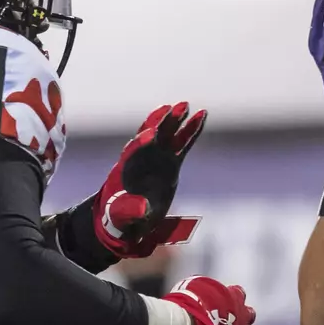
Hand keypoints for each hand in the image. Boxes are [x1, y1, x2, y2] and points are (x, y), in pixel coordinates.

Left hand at [91, 102, 205, 259]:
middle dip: (159, 123)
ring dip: (175, 121)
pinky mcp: (171, 162)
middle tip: (170, 109)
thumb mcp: (123, 217)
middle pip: (149, 135)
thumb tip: (142, 208)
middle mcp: (141, 159)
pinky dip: (191, 130)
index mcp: (126, 170)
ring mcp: (157, 158)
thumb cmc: (122, 217)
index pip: (132, 152)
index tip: (150, 134)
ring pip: (167, 135)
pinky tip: (201, 116)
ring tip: (186, 105)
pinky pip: (182, 143)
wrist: (129, 219)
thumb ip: (129, 211)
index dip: (140, 143)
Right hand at [149, 276, 255, 324]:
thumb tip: (200, 294)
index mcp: (234, 296)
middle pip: (249, 316)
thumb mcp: (194, 287)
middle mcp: (242, 317)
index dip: (230, 297)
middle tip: (227, 321)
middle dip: (241, 318)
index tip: (220, 302)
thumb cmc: (184, 305)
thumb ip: (204, 290)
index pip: (239, 293)